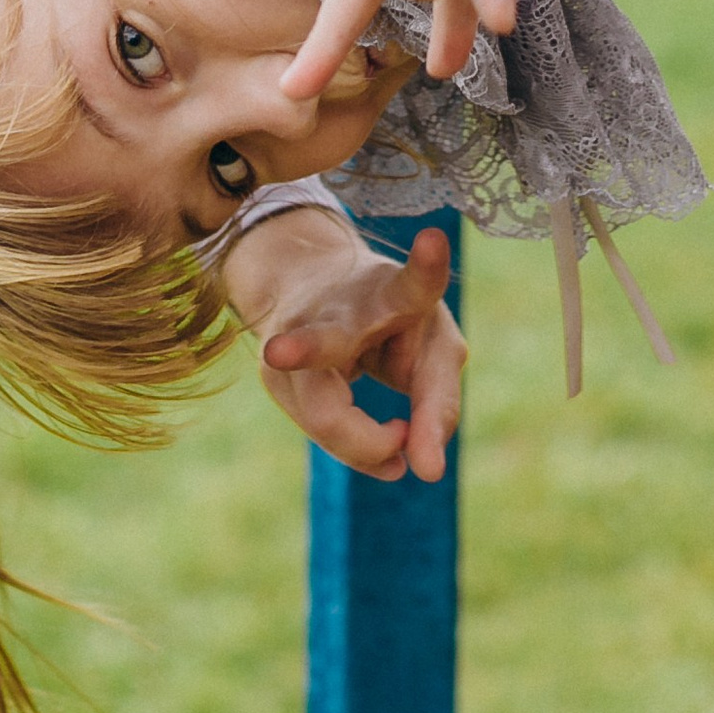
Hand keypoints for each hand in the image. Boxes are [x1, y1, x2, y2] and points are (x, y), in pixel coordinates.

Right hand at [247, 224, 463, 483]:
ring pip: (320, 408)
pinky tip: (389, 455)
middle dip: (304, 349)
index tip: (435, 240)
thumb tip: (425, 471)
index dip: (426, 268)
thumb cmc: (392, 324)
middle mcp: (333, 314)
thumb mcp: (431, 348)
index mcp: (389, 292)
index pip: (411, 283)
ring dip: (359, 442)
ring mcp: (292, 345)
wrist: (309, 287)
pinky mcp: (275, 381)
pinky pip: (328, 433)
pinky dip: (361, 447)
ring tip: (396, 466)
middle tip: (279, 353)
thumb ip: (438, 403)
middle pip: (323, 339)